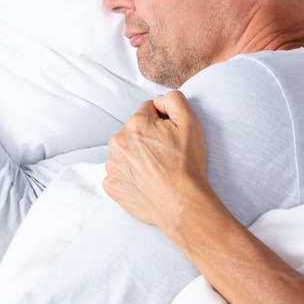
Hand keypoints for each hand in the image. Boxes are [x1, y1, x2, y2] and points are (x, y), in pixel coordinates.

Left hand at [104, 91, 214, 232]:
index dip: (163, 120)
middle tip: (167, 154)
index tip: (172, 136)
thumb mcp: (191, 122)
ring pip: (126, 152)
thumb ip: (174, 99)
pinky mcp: (112, 186)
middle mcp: (118, 142)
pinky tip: (148, 182)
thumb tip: (159, 100)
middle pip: (134, 130)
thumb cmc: (188, 165)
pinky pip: (120, 173)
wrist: (182, 204)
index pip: (147, 109)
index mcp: (135, 124)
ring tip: (158, 170)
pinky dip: (131, 176)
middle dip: (148, 137)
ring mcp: (112, 166)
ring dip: (138, 156)